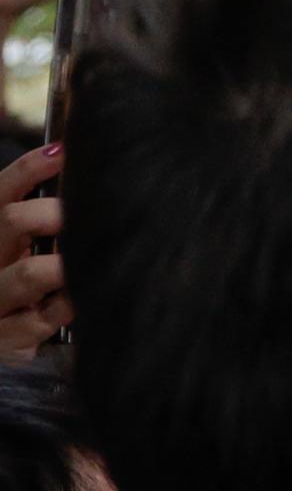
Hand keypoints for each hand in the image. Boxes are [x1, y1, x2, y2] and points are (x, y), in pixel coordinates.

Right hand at [0, 141, 70, 358]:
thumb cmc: (24, 296)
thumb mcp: (26, 253)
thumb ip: (44, 223)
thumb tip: (79, 171)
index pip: (1, 192)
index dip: (30, 168)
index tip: (63, 150)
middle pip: (11, 220)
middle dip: (52, 213)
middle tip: (81, 217)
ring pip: (29, 272)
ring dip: (63, 265)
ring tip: (85, 261)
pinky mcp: (6, 340)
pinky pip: (40, 319)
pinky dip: (68, 307)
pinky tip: (84, 302)